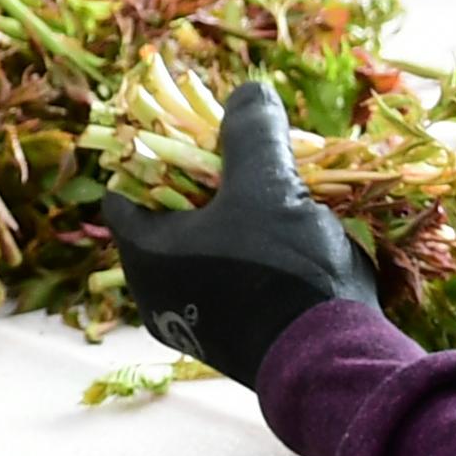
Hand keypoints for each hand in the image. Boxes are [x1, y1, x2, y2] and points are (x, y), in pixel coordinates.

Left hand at [101, 80, 379, 386]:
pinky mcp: (232, 340)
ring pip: (204, 248)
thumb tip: (248, 91)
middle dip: (206, 185)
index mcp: (146, 254)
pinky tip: (291, 239)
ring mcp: (194, 322)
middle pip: (169, 217)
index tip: (192, 134)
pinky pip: (229, 279)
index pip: (125, 191)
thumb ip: (251, 131)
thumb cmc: (282, 270)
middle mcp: (158, 293)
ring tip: (277, 194)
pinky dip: (251, 254)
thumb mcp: (267, 183)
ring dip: (236, 218)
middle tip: (244, 159)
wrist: (330, 363)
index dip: (154, 154)